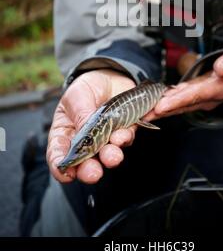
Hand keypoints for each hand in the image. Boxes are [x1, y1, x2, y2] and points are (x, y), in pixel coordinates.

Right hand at [47, 70, 135, 184]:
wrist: (109, 75)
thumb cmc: (85, 88)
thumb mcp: (77, 97)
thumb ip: (81, 115)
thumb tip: (87, 136)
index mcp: (66, 134)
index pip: (59, 154)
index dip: (61, 168)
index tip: (66, 175)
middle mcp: (87, 142)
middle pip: (86, 161)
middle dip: (90, 169)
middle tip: (94, 173)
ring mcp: (108, 138)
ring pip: (110, 152)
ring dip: (112, 154)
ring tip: (115, 148)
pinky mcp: (126, 130)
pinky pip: (129, 136)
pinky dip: (130, 134)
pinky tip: (135, 125)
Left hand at [146, 51, 222, 119]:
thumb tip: (220, 67)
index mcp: (216, 90)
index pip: (194, 96)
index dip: (176, 102)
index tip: (160, 106)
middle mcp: (206, 98)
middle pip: (181, 105)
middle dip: (161, 111)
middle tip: (142, 115)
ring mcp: (200, 98)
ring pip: (177, 105)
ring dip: (160, 110)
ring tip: (142, 114)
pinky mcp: (195, 94)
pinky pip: (178, 100)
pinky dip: (165, 103)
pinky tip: (151, 104)